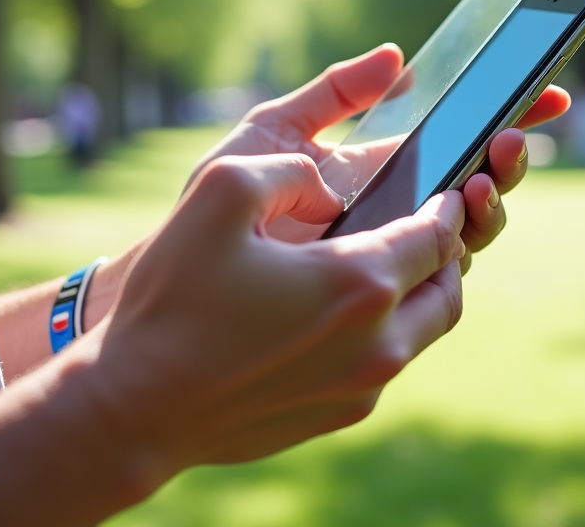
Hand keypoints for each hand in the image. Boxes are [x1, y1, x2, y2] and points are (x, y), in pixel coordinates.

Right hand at [92, 153, 466, 475]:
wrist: (137, 409)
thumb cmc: (174, 301)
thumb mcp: (219, 194)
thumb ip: (287, 168)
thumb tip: (324, 180)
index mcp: (359, 283)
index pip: (435, 236)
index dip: (446, 207)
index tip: (447, 192)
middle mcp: (376, 343)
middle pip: (446, 291)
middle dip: (447, 255)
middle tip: (432, 230)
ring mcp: (361, 389)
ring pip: (422, 333)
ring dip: (421, 296)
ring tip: (395, 269)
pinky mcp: (339, 416)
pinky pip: (385, 365)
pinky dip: (387, 332)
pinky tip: (347, 315)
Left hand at [189, 44, 570, 267]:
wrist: (193, 266)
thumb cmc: (225, 197)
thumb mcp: (275, 129)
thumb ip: (333, 93)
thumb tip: (395, 55)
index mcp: (382, 163)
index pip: (456, 136)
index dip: (505, 113)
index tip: (548, 90)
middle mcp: (400, 205)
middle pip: (478, 180)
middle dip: (508, 158)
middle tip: (510, 140)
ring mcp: (397, 246)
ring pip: (473, 224)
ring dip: (494, 196)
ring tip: (485, 176)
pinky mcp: (388, 284)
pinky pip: (445, 264)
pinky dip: (465, 236)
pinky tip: (462, 210)